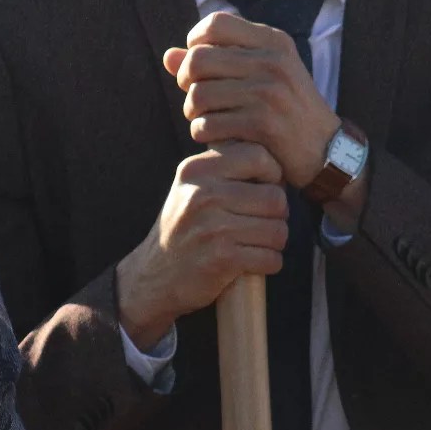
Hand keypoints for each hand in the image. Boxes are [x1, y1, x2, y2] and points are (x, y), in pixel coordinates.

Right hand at [114, 142, 287, 349]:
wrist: (153, 276)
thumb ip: (223, 166)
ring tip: (256, 243)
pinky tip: (252, 262)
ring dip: (274, 242)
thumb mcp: (190, 187)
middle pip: (275, 198)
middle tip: (263, 223)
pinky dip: (269, 263)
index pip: (257, 155)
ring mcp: (212, 227)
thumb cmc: (184, 229)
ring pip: (278, 230)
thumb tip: (272, 153)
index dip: (272, 173)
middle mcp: (202, 194)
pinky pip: (271, 258)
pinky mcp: (222, 258)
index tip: (264, 189)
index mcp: (197, 169)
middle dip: (278, 215)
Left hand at [164, 12, 367, 232]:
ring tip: (204, 118)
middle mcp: (273, 61)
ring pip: (197, 95)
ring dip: (192, 112)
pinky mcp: (263, 124)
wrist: (326, 151)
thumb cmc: (284, 109)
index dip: (194, 41)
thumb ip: (216, 62)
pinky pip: (208, 125)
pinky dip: (203, 134)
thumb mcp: (261, 75)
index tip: (197, 64)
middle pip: (197, 59)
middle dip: (186, 81)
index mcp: (274, 41)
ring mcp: (269, 92)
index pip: (214, 24)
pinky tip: (215, 136)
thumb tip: (168, 55)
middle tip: (194, 97)